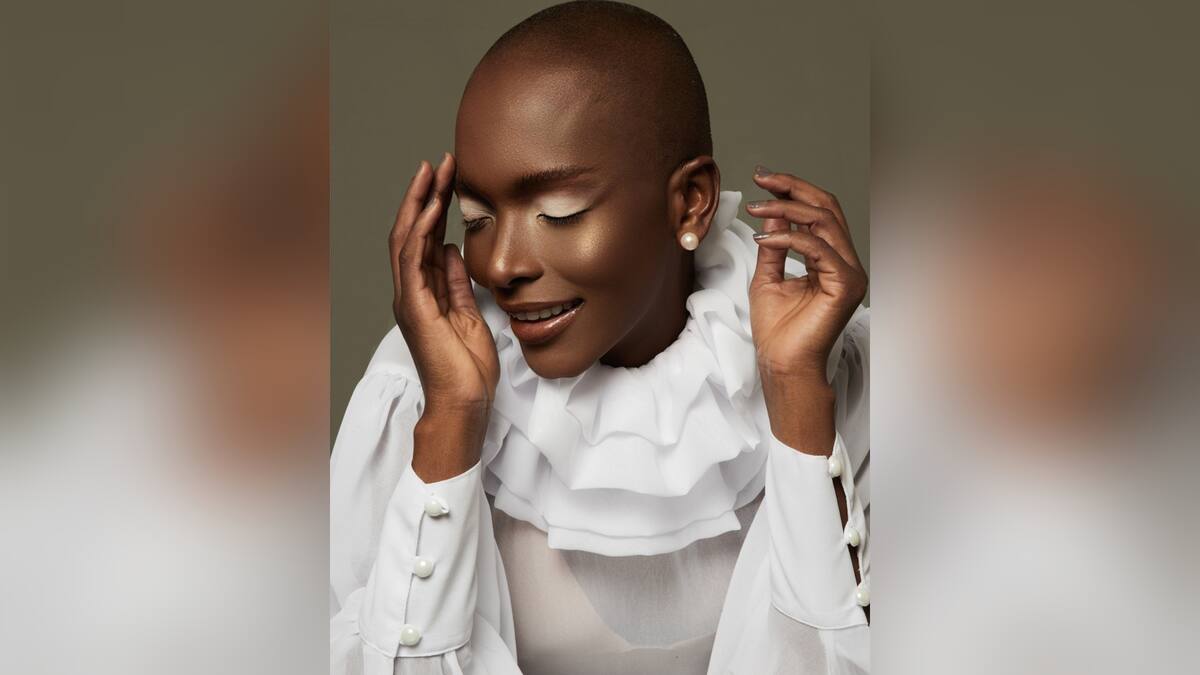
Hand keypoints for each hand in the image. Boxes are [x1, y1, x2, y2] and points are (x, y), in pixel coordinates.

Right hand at [390, 153, 498, 476]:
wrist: (464, 403)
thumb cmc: (467, 369)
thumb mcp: (470, 315)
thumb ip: (457, 283)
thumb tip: (453, 250)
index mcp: (425, 292)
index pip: (425, 239)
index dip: (433, 205)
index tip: (448, 177)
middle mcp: (411, 291)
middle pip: (411, 231)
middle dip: (423, 194)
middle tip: (438, 162)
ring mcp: (409, 299)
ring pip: (406, 240)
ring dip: (419, 204)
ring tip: (432, 173)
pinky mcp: (414, 308)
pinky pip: (412, 262)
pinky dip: (420, 233)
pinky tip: (431, 211)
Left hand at [746, 168, 866, 451]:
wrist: (782, 364)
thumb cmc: (777, 330)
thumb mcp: (767, 276)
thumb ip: (774, 244)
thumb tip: (772, 212)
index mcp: (831, 259)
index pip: (819, 212)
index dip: (794, 190)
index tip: (764, 178)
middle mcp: (846, 262)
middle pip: (827, 207)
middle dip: (793, 188)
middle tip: (762, 179)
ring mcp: (850, 272)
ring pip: (823, 222)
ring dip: (786, 210)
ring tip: (757, 208)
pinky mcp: (845, 284)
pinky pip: (818, 248)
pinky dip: (788, 238)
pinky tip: (764, 240)